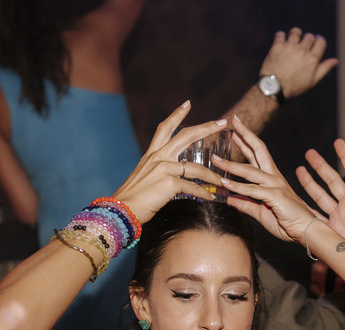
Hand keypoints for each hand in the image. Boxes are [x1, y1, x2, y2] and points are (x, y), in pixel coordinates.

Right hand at [111, 102, 227, 225]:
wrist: (122, 210)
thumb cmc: (133, 197)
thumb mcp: (144, 176)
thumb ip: (158, 170)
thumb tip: (172, 175)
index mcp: (152, 154)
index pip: (165, 128)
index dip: (177, 114)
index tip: (188, 104)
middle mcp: (158, 157)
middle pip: (186, 136)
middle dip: (206, 128)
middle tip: (222, 122)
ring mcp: (164, 168)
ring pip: (196, 168)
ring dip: (212, 176)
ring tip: (222, 181)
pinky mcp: (169, 183)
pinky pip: (193, 187)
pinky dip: (203, 193)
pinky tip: (210, 198)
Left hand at [220, 116, 319, 242]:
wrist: (306, 231)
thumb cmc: (287, 221)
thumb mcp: (260, 211)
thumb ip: (244, 203)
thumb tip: (228, 198)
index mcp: (271, 177)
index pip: (257, 154)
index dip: (246, 140)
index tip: (235, 128)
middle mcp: (274, 176)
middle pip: (258, 150)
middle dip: (245, 134)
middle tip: (233, 120)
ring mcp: (275, 184)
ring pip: (250, 170)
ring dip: (231, 164)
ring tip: (215, 159)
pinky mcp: (275, 195)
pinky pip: (252, 190)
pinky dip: (237, 186)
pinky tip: (224, 182)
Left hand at [258, 28, 337, 98]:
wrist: (274, 87)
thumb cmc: (294, 86)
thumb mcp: (312, 80)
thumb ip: (324, 68)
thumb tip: (335, 60)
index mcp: (312, 59)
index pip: (321, 41)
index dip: (318, 40)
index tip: (314, 43)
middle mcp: (302, 51)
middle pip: (309, 36)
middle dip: (307, 40)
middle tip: (301, 47)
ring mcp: (289, 47)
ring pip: (296, 31)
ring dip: (295, 35)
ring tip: (292, 42)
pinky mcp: (277, 46)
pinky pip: (280, 34)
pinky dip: (281, 37)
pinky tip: (281, 44)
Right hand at [297, 139, 344, 262]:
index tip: (338, 142)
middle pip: (332, 180)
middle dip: (320, 167)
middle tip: (309, 152)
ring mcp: (338, 216)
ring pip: (320, 196)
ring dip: (310, 183)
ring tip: (299, 169)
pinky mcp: (332, 229)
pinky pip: (315, 216)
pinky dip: (305, 208)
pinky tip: (295, 200)